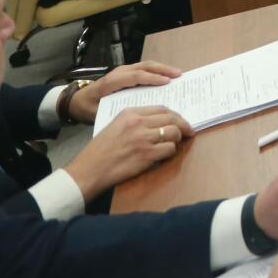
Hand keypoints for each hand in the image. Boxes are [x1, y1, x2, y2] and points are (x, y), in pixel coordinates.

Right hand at [61, 106, 189, 198]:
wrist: (89, 170)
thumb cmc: (100, 150)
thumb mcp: (115, 126)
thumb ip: (136, 121)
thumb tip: (159, 123)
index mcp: (130, 113)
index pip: (162, 108)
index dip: (175, 115)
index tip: (180, 121)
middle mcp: (138, 122)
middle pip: (172, 118)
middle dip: (183, 125)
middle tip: (188, 132)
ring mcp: (143, 138)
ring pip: (173, 133)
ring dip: (177, 139)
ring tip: (174, 144)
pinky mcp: (147, 154)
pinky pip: (169, 149)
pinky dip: (170, 152)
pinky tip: (163, 155)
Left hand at [67, 60, 183, 123]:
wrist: (75, 101)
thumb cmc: (87, 108)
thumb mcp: (96, 113)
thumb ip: (113, 112)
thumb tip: (135, 115)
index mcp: (111, 82)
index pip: (134, 76)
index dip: (151, 78)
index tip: (166, 82)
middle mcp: (119, 73)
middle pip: (144, 66)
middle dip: (162, 69)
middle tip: (178, 75)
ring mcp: (122, 71)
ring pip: (145, 65)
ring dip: (162, 68)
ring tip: (176, 74)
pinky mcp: (125, 73)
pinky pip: (143, 68)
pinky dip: (156, 70)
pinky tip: (166, 76)